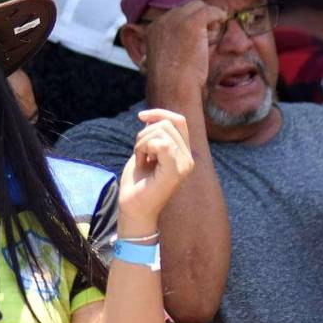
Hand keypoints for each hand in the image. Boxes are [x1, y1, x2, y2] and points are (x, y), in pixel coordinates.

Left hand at [118, 109, 194, 233]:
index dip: (159, 113)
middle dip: (144, 134)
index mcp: (183, 153)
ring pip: (162, 132)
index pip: (179, 120)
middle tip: (140, 155)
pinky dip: (144, 149)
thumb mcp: (144, 153)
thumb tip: (150, 117)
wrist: (133, 209)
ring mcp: (184, 164)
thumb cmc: (137, 184)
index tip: (141, 117)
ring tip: (141, 161)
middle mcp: (188, 158)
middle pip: (167, 123)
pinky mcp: (176, 170)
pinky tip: (142, 163)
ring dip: (142, 143)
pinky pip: (162, 144)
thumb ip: (152, 137)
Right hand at [143, 0, 226, 110]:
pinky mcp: (193, 22)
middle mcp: (163, 20)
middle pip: (187, 8)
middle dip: (198, 20)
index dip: (186, 25)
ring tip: (210, 37)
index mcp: (152, 29)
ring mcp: (177, 19)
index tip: (193, 38)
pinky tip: (222, 21)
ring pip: (199, 6)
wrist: (173, 86)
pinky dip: (218, 15)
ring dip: (208, 18)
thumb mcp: (162, 61)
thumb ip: (169, 47)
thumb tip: (186, 44)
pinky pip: (211, 10)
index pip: (174, 16)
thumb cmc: (170, 81)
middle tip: (205, 38)